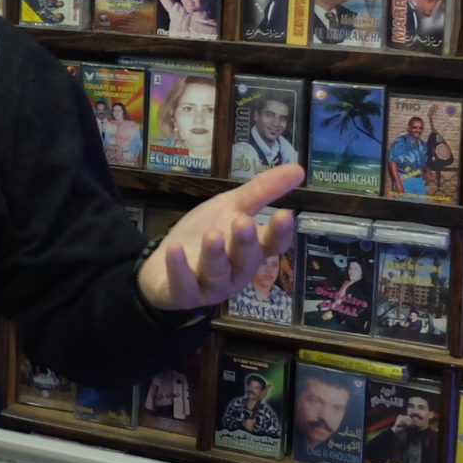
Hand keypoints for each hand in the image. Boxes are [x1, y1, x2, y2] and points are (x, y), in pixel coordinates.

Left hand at [138, 164, 303, 312]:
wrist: (163, 264)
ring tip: (213, 235)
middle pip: (246, 260)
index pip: (272, 244)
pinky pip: (183, 284)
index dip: (279, 233)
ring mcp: (210, 286)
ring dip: (215, 255)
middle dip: (245, 242)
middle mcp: (235, 271)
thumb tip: (299, 169)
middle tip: (244, 223)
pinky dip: (179, 268)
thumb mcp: (230, 207)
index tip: (285, 215)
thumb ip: (261, 191)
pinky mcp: (182, 294)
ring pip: (216, 273)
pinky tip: (175, 248)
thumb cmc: (204, 234)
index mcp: (251, 250)